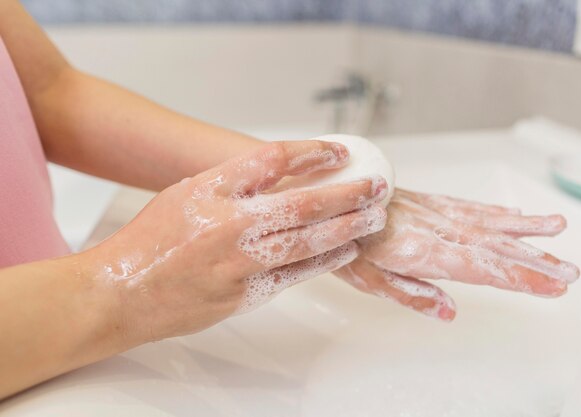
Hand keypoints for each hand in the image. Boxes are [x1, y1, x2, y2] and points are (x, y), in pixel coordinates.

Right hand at [85, 140, 387, 344]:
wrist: (121, 293)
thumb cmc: (151, 241)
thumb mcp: (187, 193)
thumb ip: (232, 183)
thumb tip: (284, 175)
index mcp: (210, 189)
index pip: (274, 158)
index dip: (313, 153)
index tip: (338, 152)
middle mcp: (228, 224)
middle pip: (304, 202)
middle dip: (348, 193)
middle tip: (377, 187)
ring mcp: (238, 263)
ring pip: (308, 241)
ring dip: (347, 228)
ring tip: (374, 217)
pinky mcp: (243, 295)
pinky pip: (295, 275)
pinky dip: (324, 260)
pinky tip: (345, 250)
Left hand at [336, 189, 578, 320]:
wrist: (331, 198)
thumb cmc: (345, 243)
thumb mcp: (368, 279)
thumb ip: (411, 294)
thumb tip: (450, 311)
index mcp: (422, 251)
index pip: (481, 268)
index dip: (519, 277)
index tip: (553, 285)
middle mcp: (435, 228)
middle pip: (493, 246)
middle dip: (534, 259)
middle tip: (570, 271)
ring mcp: (433, 211)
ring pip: (487, 221)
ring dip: (524, 228)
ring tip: (557, 229)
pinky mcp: (428, 201)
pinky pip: (469, 206)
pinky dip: (495, 211)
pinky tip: (515, 213)